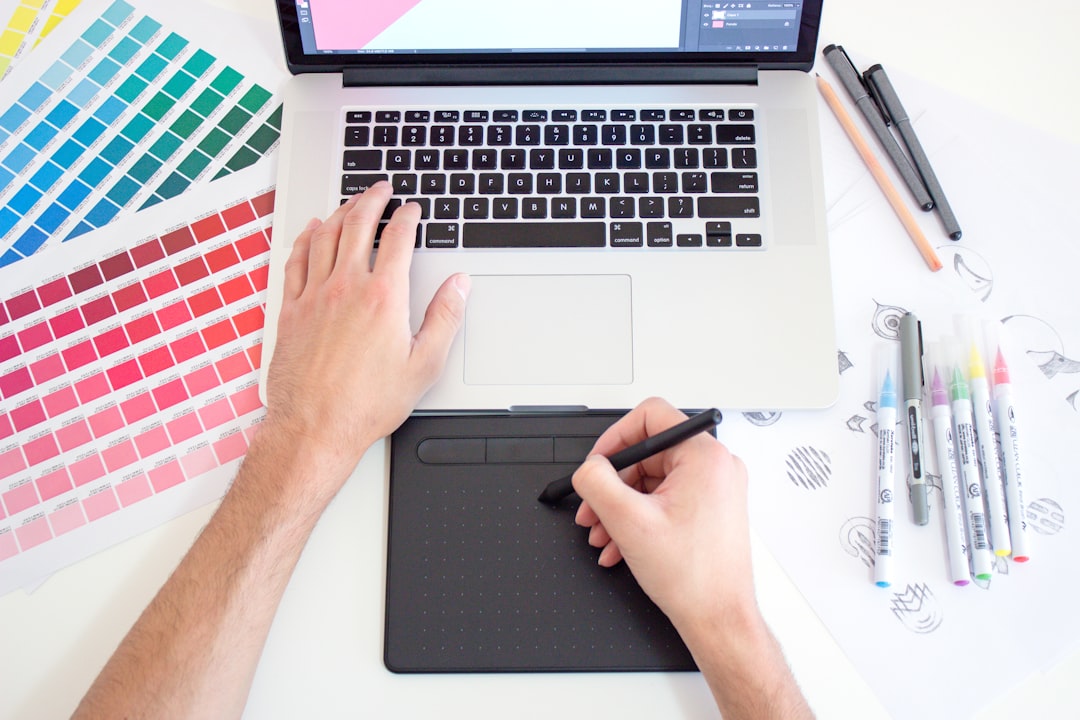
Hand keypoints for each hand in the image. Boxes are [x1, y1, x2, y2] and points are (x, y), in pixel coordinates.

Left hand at [265, 182, 469, 496]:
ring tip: (351, 202)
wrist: (314, 427)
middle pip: (358, 225)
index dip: (407, 217)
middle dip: (372, 200)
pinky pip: (296, 260)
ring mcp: (314, 296)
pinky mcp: (291, 310)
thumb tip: (459, 285)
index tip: (412, 209)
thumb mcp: (423, 365)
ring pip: (325, 236)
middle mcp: (346, 288)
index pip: (397, 239)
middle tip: (382, 189)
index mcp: (383, 298)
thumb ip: (445, 318)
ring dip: (341, 212)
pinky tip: (312, 231)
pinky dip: (306, 238)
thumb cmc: (367, 404)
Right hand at [572, 397, 754, 635]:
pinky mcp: (709, 509)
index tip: (597, 463)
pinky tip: (619, 544)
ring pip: (651, 481)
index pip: (651, 416)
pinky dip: (638, 518)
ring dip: (620, 506)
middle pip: (647, 454)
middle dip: (612, 485)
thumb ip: (598, 482)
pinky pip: (664, 500)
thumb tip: (589, 468)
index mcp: (704, 456)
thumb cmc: (694, 577)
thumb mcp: (628, 520)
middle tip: (592, 509)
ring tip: (602, 533)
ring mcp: (714, 489)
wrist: (718, 619)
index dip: (615, 437)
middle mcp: (716, 467)